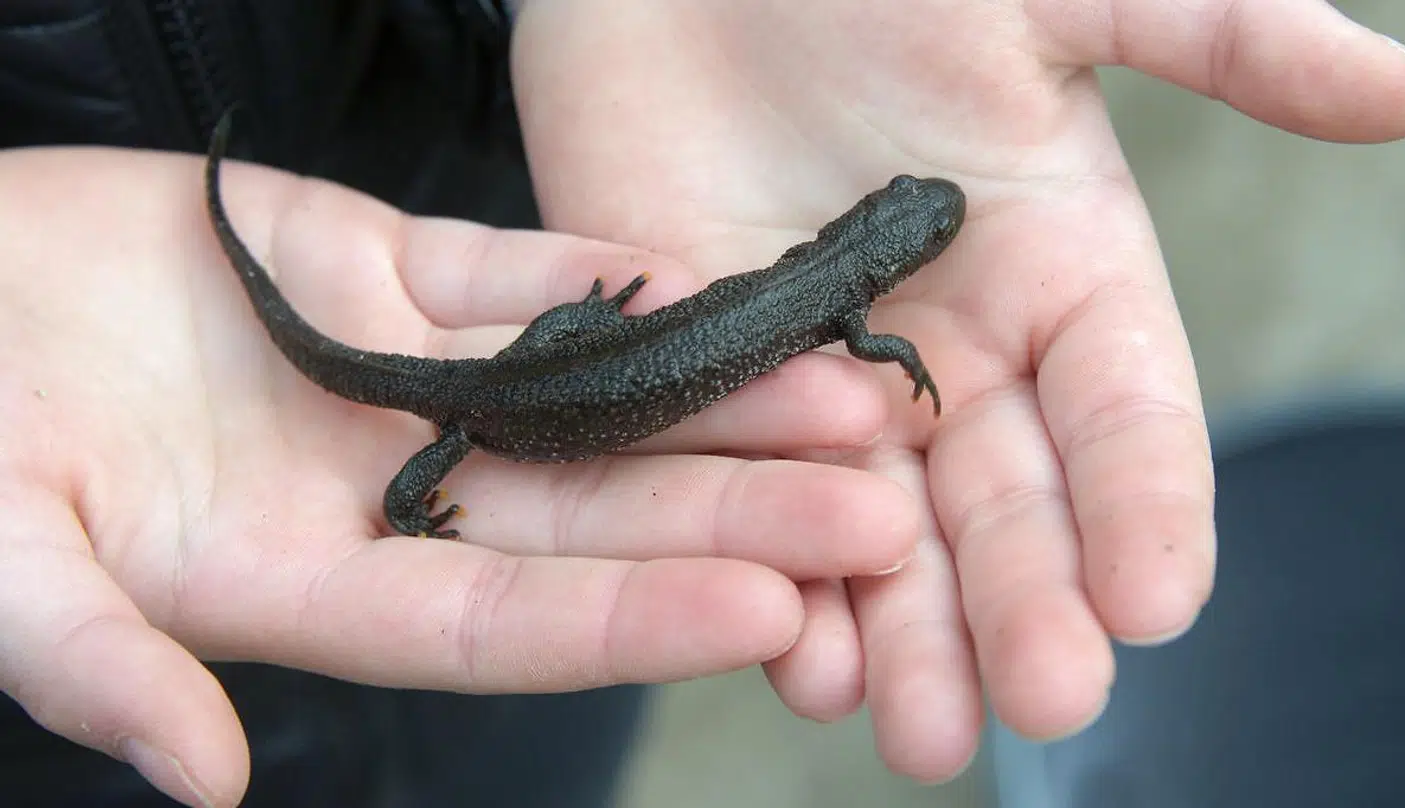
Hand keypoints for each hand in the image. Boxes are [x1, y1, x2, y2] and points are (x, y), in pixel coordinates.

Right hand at [0, 147, 925, 806]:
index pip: (506, 624)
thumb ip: (96, 658)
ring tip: (846, 396)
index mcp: (313, 583)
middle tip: (878, 511)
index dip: (635, 623)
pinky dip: (605, 278)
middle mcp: (387, 490)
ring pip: (585, 392)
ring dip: (713, 395)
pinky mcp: (385, 269)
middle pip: (591, 516)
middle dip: (736, 514)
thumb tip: (199, 779)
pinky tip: (711, 284)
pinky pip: (516, 274)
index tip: (768, 613)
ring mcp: (399, 377)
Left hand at [511, 0, 1404, 780]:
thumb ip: (1219, 38)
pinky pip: (753, 504)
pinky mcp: (716, 387)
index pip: (1126, 409)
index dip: (1147, 503)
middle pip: (1010, 504)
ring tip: (924, 732)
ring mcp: (831, 381)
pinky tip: (800, 661)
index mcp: (1059, 272)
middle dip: (1029, 604)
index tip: (1158, 601)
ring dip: (908, 635)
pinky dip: (778, 585)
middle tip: (1047, 703)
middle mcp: (957, 352)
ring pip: (888, 535)